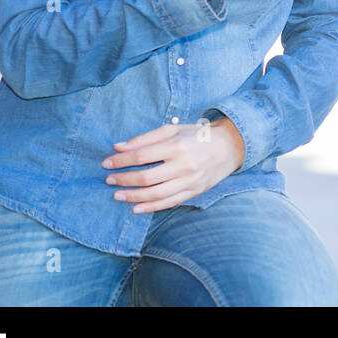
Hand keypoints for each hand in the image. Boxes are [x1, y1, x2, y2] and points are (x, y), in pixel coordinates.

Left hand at [102, 118, 245, 212]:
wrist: (230, 146)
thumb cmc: (198, 135)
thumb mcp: (173, 129)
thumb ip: (146, 138)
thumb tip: (119, 147)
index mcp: (176, 146)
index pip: (141, 156)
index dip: (121, 161)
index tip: (107, 163)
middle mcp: (183, 165)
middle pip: (146, 177)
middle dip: (124, 179)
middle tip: (109, 180)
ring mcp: (189, 181)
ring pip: (155, 194)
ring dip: (133, 196)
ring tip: (117, 195)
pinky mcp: (194, 192)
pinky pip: (169, 203)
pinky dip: (151, 207)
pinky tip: (136, 208)